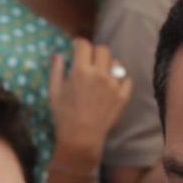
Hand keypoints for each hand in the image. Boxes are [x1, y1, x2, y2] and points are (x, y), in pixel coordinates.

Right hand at [50, 39, 133, 159]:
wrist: (81, 138)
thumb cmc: (64, 116)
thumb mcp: (55, 92)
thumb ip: (57, 70)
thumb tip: (58, 55)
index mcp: (80, 71)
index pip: (84, 44)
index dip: (79, 44)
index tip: (77, 48)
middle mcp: (99, 74)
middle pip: (103, 49)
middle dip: (95, 52)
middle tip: (90, 61)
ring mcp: (114, 85)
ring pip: (116, 63)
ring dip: (109, 65)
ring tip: (102, 74)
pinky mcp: (124, 96)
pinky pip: (127, 79)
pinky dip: (121, 80)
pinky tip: (113, 86)